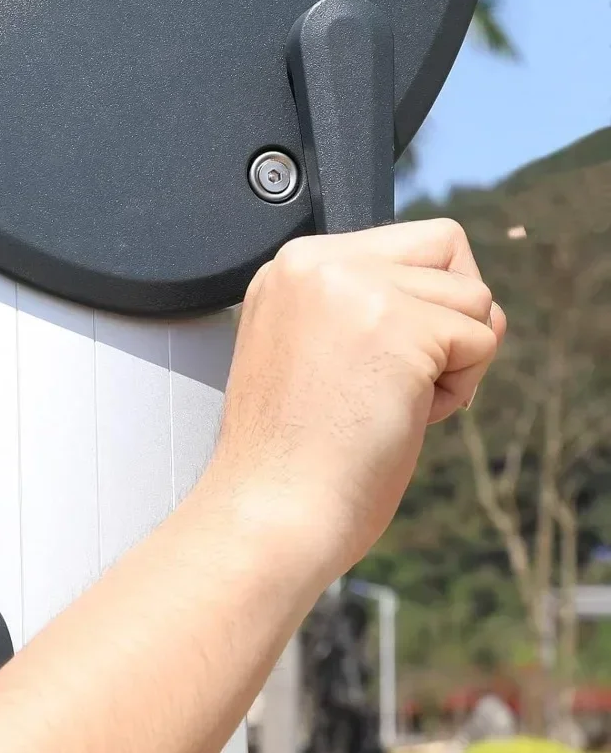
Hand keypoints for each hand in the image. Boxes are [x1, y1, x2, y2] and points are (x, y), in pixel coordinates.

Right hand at [213, 218, 505, 582]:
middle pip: (444, 247)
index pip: (400, 243)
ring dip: (456, 357)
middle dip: (450, 313)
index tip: (382, 360)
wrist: (269, 509)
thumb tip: (460, 293)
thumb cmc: (291, 453)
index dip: (417, 301)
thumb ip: (361, 305)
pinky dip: (461, 387)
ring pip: (472, 294)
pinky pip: (483, 338)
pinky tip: (407, 417)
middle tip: (406, 375)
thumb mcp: (307, 348)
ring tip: (396, 401)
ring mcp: (356, 287)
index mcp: (290, 268)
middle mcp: (317, 262)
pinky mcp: (399, 324)